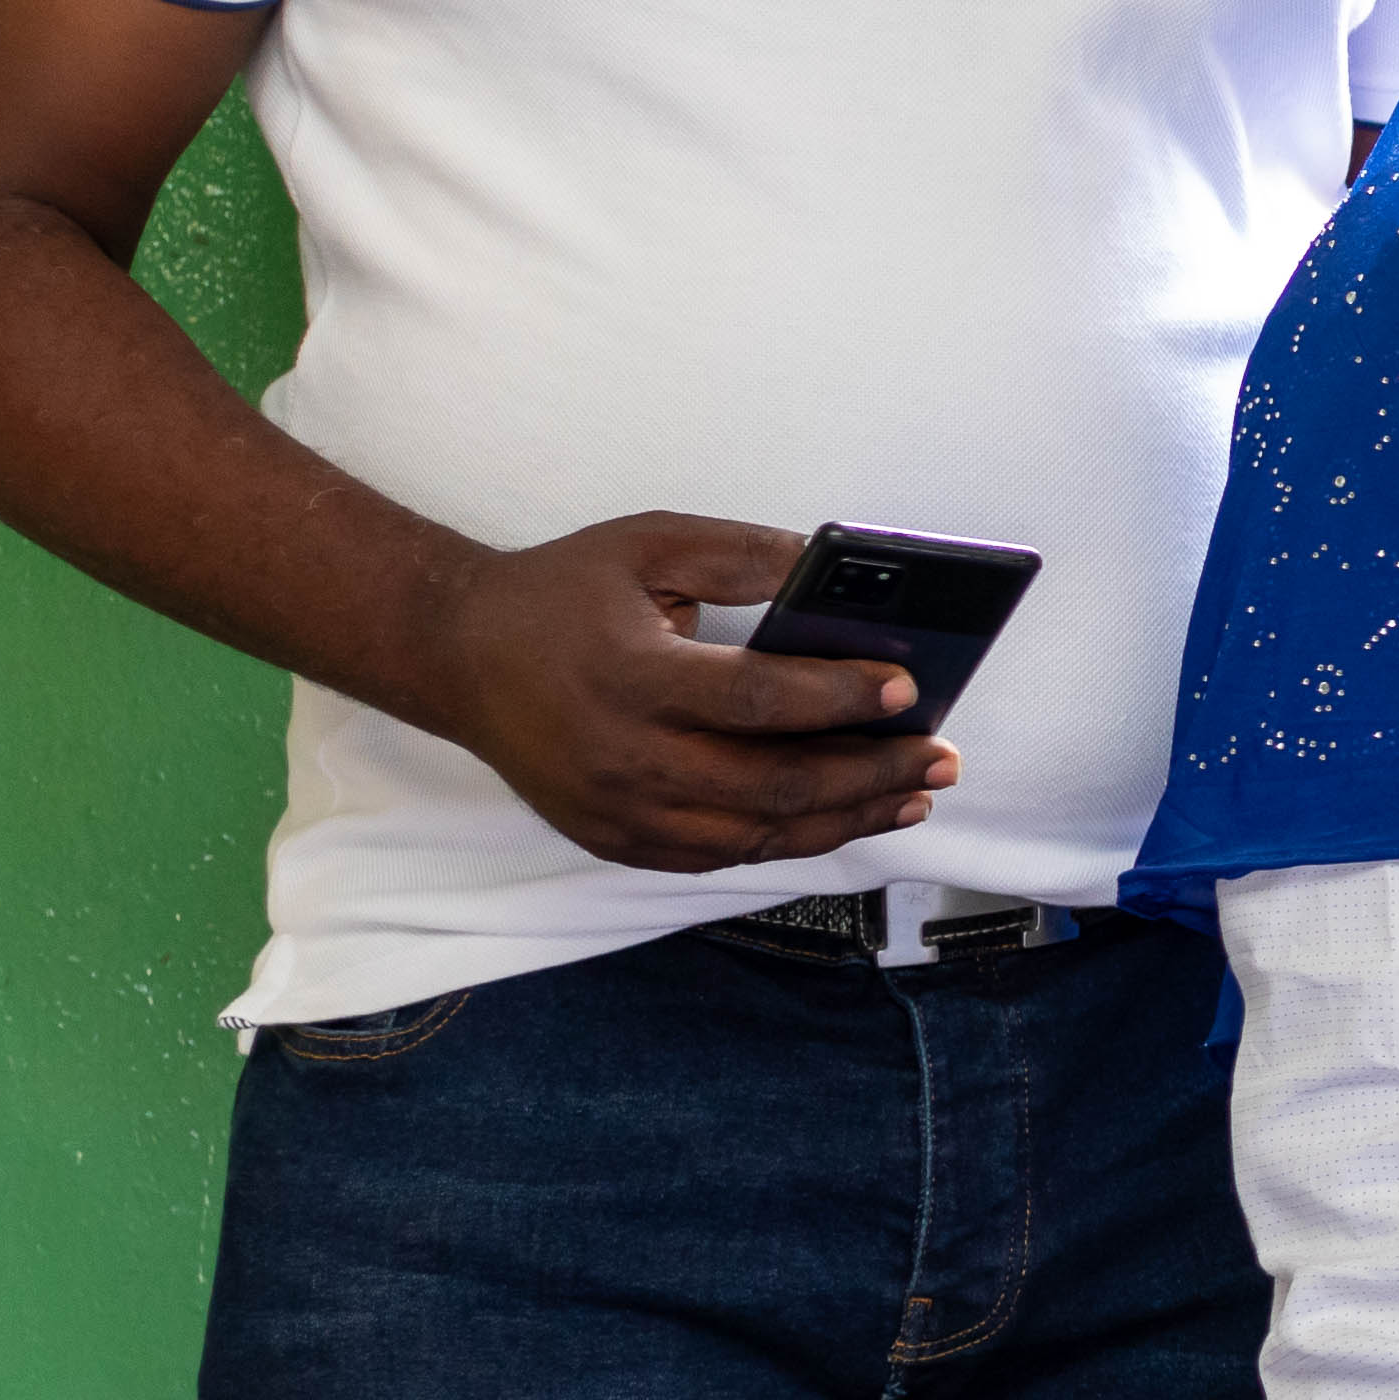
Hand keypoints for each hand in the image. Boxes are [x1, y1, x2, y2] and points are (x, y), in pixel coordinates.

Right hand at [419, 513, 957, 873]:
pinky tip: (842, 817)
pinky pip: (722, 853)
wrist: (456, 654)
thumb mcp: (649, 546)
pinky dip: (790, 839)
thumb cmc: (560, 593)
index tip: (911, 690)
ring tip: (913, 794)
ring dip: (847, 819)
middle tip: (941, 758)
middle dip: (872, 774)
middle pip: (775, 784)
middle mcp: (625, 758)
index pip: (761, 701)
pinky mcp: (616, 840)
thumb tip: (839, 574)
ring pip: (759, 834)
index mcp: (633, 677)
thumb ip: (745, 555)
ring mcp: (619, 812)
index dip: (842, 698)